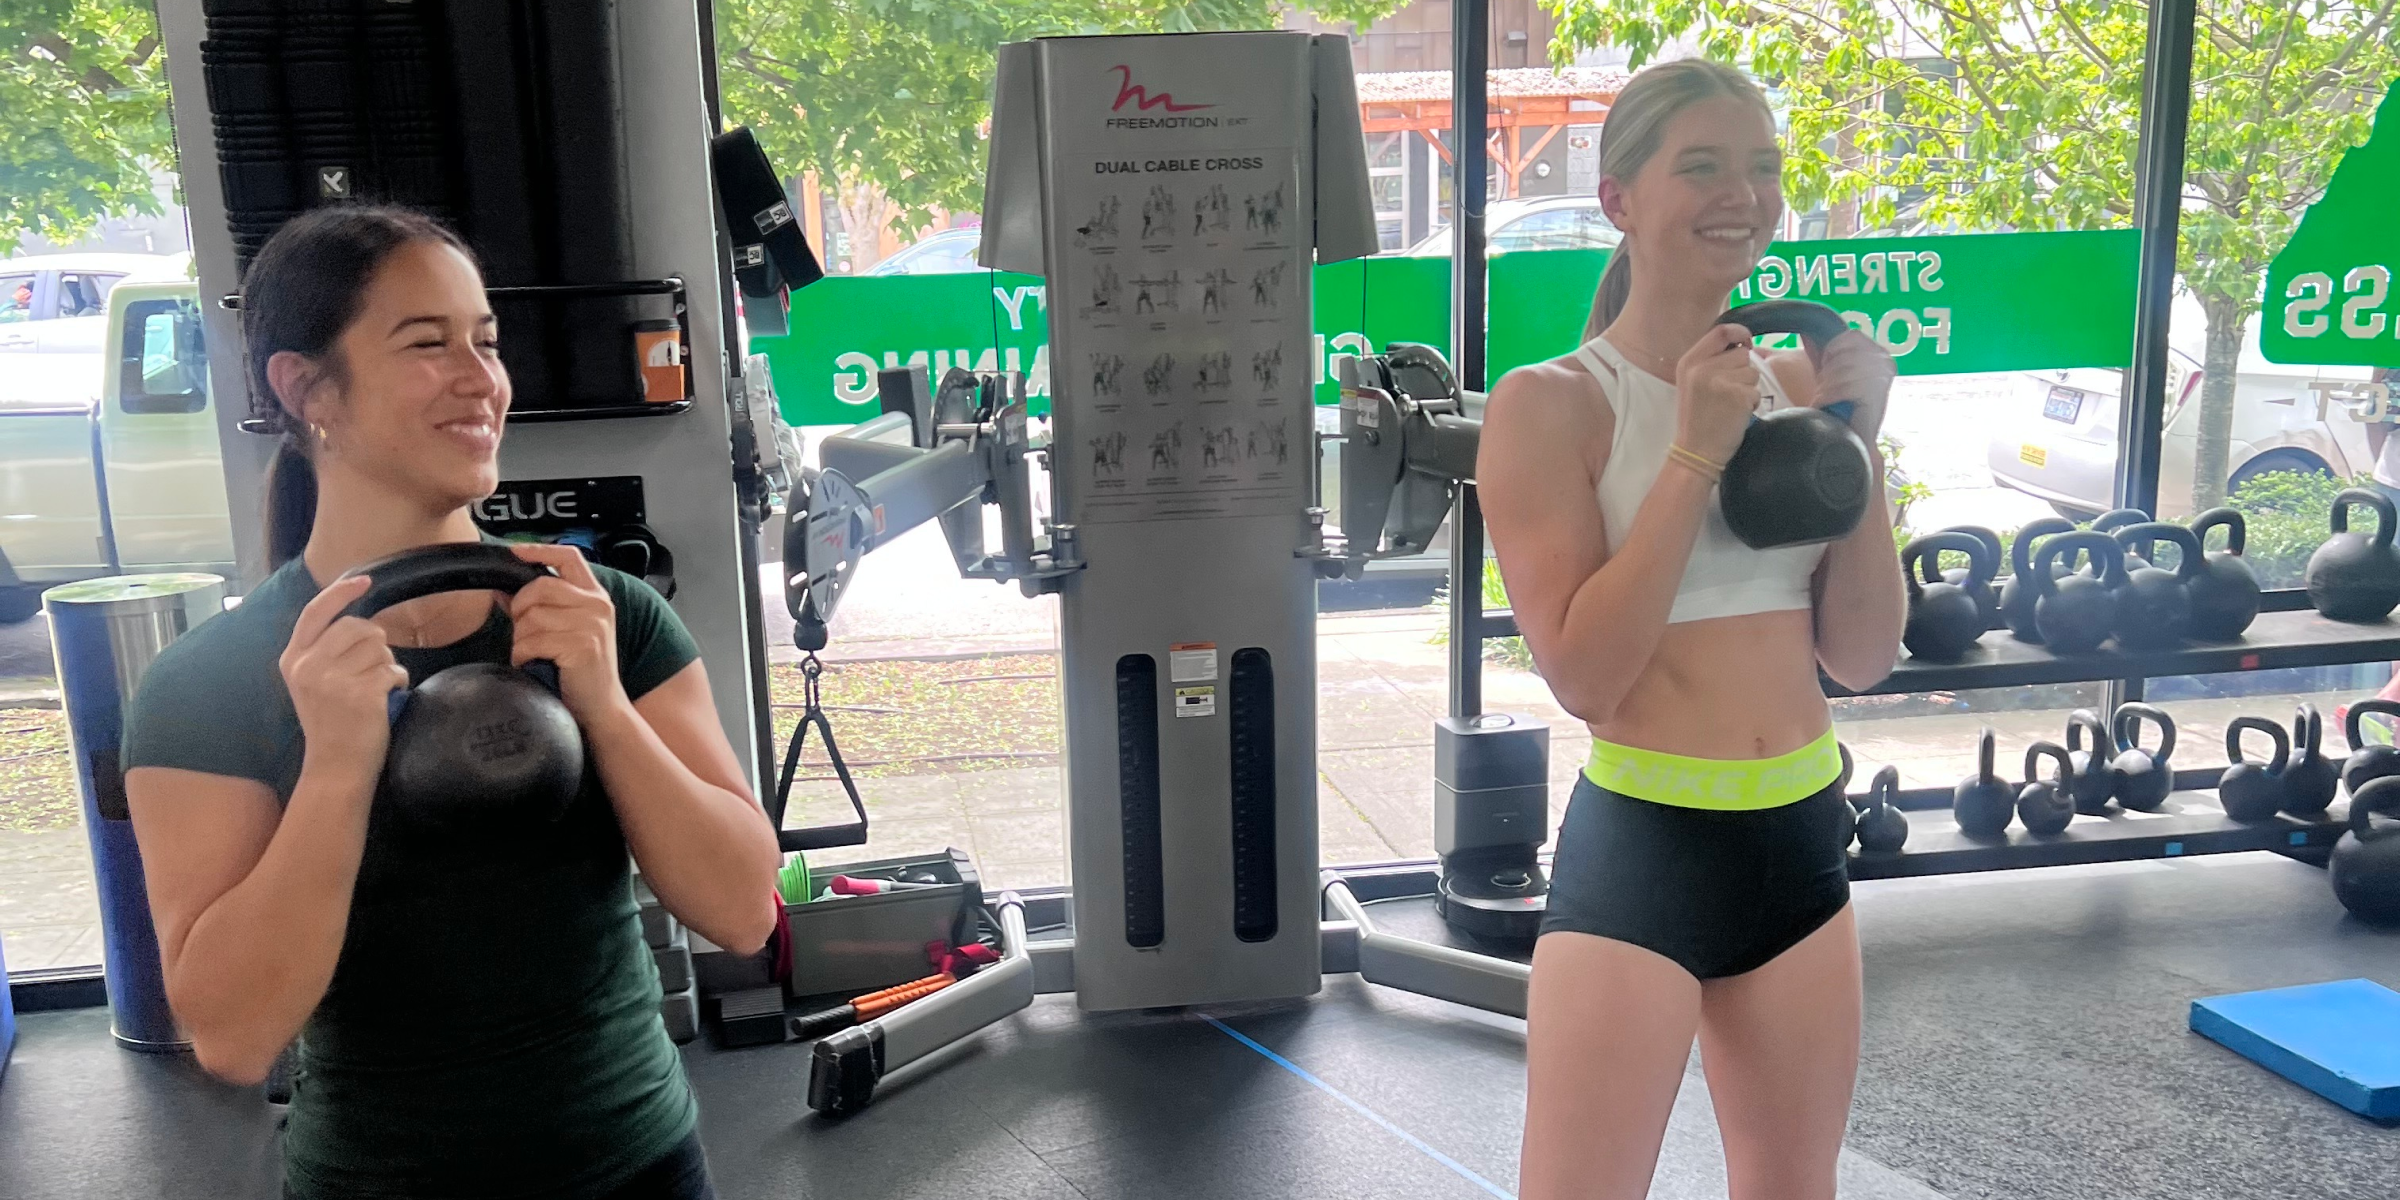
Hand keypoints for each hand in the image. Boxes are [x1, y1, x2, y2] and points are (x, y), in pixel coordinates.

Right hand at [282, 575, 408, 770]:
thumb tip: (357, 617)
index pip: (315, 612)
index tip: (365, 579)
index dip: (341, 592)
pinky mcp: (360, 694)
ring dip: (387, 663)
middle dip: (375, 641)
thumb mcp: (312, 682)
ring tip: (375, 687)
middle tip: (371, 668)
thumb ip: (324, 650)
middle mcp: (308, 666)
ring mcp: (332, 680)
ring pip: (379, 646)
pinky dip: (398, 680)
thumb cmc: (331, 722)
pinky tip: (387, 697)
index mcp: (293, 659)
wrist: (334, 766)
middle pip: (358, 625)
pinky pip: (394, 668)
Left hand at [507, 543, 625, 722]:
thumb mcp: (566, 632)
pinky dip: (523, 656)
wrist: (602, 708)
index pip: (569, 557)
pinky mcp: (581, 646)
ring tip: (532, 655)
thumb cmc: (581, 671)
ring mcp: (591, 625)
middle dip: (521, 609)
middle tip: (524, 634)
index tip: (514, 551)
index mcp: (596, 597)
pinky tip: (533, 665)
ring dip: (521, 639)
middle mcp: (598, 606)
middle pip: (540, 586)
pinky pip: (532, 641)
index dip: (539, 550)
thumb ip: (539, 608)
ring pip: (532, 616)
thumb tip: (501, 590)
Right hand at [1674, 323, 1762, 464]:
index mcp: (1689, 361)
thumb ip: (1710, 361)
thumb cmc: (1696, 418)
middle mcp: (1703, 368)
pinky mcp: (1738, 396)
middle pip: (1741, 354)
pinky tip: (1736, 414)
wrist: (1695, 451)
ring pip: (1752, 372)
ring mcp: (1721, 381)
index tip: (1746, 343)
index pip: (1721, 331)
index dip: (1740, 333)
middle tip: (1729, 392)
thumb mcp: (1692, 382)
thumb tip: (1741, 344)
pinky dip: (1751, 403)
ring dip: (1748, 388)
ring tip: (1731, 404)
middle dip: (1742, 371)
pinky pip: (1756, 391)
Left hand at [1814, 330, 1896, 439]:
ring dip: (1826, 387)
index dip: (1833, 349)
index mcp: (1880, 354)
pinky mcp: (1876, 395)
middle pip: (1844, 355)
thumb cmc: (1844, 405)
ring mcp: (1883, 379)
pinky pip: (1844, 388)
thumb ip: (1830, 355)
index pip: (1852, 336)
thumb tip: (1808, 334)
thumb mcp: (1838, 373)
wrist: (1854, 437)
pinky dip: (1828, 396)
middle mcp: (1886, 363)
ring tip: (1824, 397)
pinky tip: (1824, 404)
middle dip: (1827, 373)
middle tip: (1824, 388)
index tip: (1824, 364)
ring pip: (1842, 371)